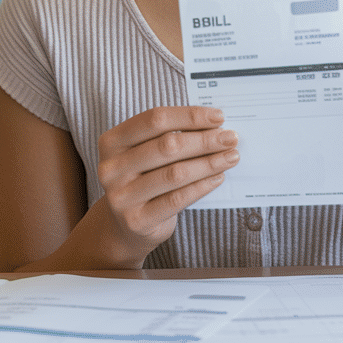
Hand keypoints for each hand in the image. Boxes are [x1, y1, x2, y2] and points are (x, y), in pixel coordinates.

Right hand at [91, 106, 239, 263]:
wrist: (127, 225)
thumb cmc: (144, 179)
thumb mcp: (147, 153)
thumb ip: (172, 136)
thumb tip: (215, 125)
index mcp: (112, 142)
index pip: (155, 120)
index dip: (190, 116)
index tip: (218, 117)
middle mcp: (111, 168)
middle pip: (167, 145)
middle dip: (205, 140)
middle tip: (231, 138)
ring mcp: (121, 196)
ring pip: (175, 173)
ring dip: (209, 162)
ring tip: (231, 156)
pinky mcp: (136, 220)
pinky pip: (177, 199)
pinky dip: (202, 186)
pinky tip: (218, 177)